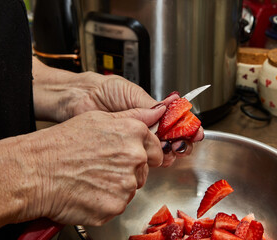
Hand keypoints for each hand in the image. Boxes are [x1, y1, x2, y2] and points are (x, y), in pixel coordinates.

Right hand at [20, 107, 168, 225]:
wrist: (35, 171)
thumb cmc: (61, 144)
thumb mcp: (98, 118)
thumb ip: (133, 116)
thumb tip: (155, 113)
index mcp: (133, 133)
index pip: (156, 150)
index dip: (147, 155)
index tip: (137, 158)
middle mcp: (135, 158)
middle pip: (143, 170)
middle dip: (129, 170)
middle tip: (102, 167)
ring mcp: (126, 184)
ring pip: (131, 188)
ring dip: (117, 187)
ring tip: (92, 179)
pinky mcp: (115, 206)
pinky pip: (118, 205)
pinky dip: (106, 202)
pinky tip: (89, 191)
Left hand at [32, 58, 203, 164]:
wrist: (81, 98)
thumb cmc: (105, 91)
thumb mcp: (133, 94)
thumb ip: (153, 106)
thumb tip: (171, 109)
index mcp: (153, 111)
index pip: (176, 122)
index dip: (187, 128)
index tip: (195, 133)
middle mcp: (147, 126)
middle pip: (172, 139)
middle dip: (181, 143)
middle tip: (181, 144)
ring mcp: (137, 139)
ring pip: (161, 150)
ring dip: (169, 152)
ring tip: (170, 150)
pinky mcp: (126, 149)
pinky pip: (144, 155)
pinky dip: (154, 158)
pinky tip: (158, 156)